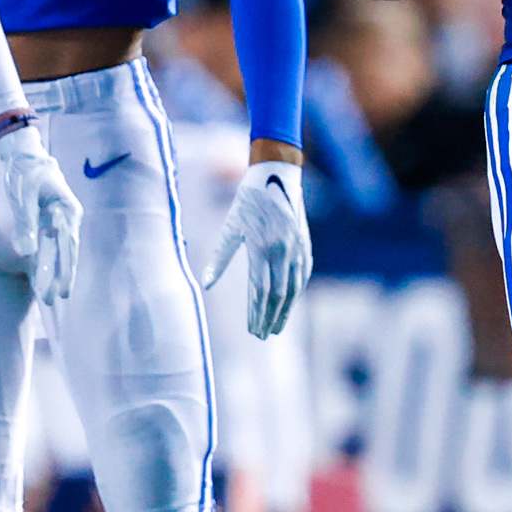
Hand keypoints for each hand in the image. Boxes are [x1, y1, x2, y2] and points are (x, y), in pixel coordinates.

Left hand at [0, 122, 81, 299]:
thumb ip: (25, 224)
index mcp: (67, 210)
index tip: (62, 291)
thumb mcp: (23, 195)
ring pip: (57, 251)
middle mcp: (66, 217)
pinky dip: (44, 260)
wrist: (23, 151)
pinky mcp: (47, 221)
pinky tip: (39, 276)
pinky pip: (48, 244)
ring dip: (52, 271)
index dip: (64, 270)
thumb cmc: (25, 170)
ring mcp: (58, 220)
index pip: (67, 246)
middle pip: (65, 252)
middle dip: (59, 277)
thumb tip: (26, 252)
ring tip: (48, 296)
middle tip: (54, 300)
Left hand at [201, 161, 312, 338]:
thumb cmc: (247, 202)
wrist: (276, 176)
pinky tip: (289, 304)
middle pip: (278, 294)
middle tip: (262, 336)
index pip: (260, 290)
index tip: (251, 330)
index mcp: (262, 248)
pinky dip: (296, 293)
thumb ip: (220, 257)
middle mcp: (282, 251)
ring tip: (275, 328)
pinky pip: (302, 275)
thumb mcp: (230, 228)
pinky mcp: (305, 245)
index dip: (256, 313)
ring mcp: (297, 249)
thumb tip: (206, 284)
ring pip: (293, 288)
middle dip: (270, 318)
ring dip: (285, 311)